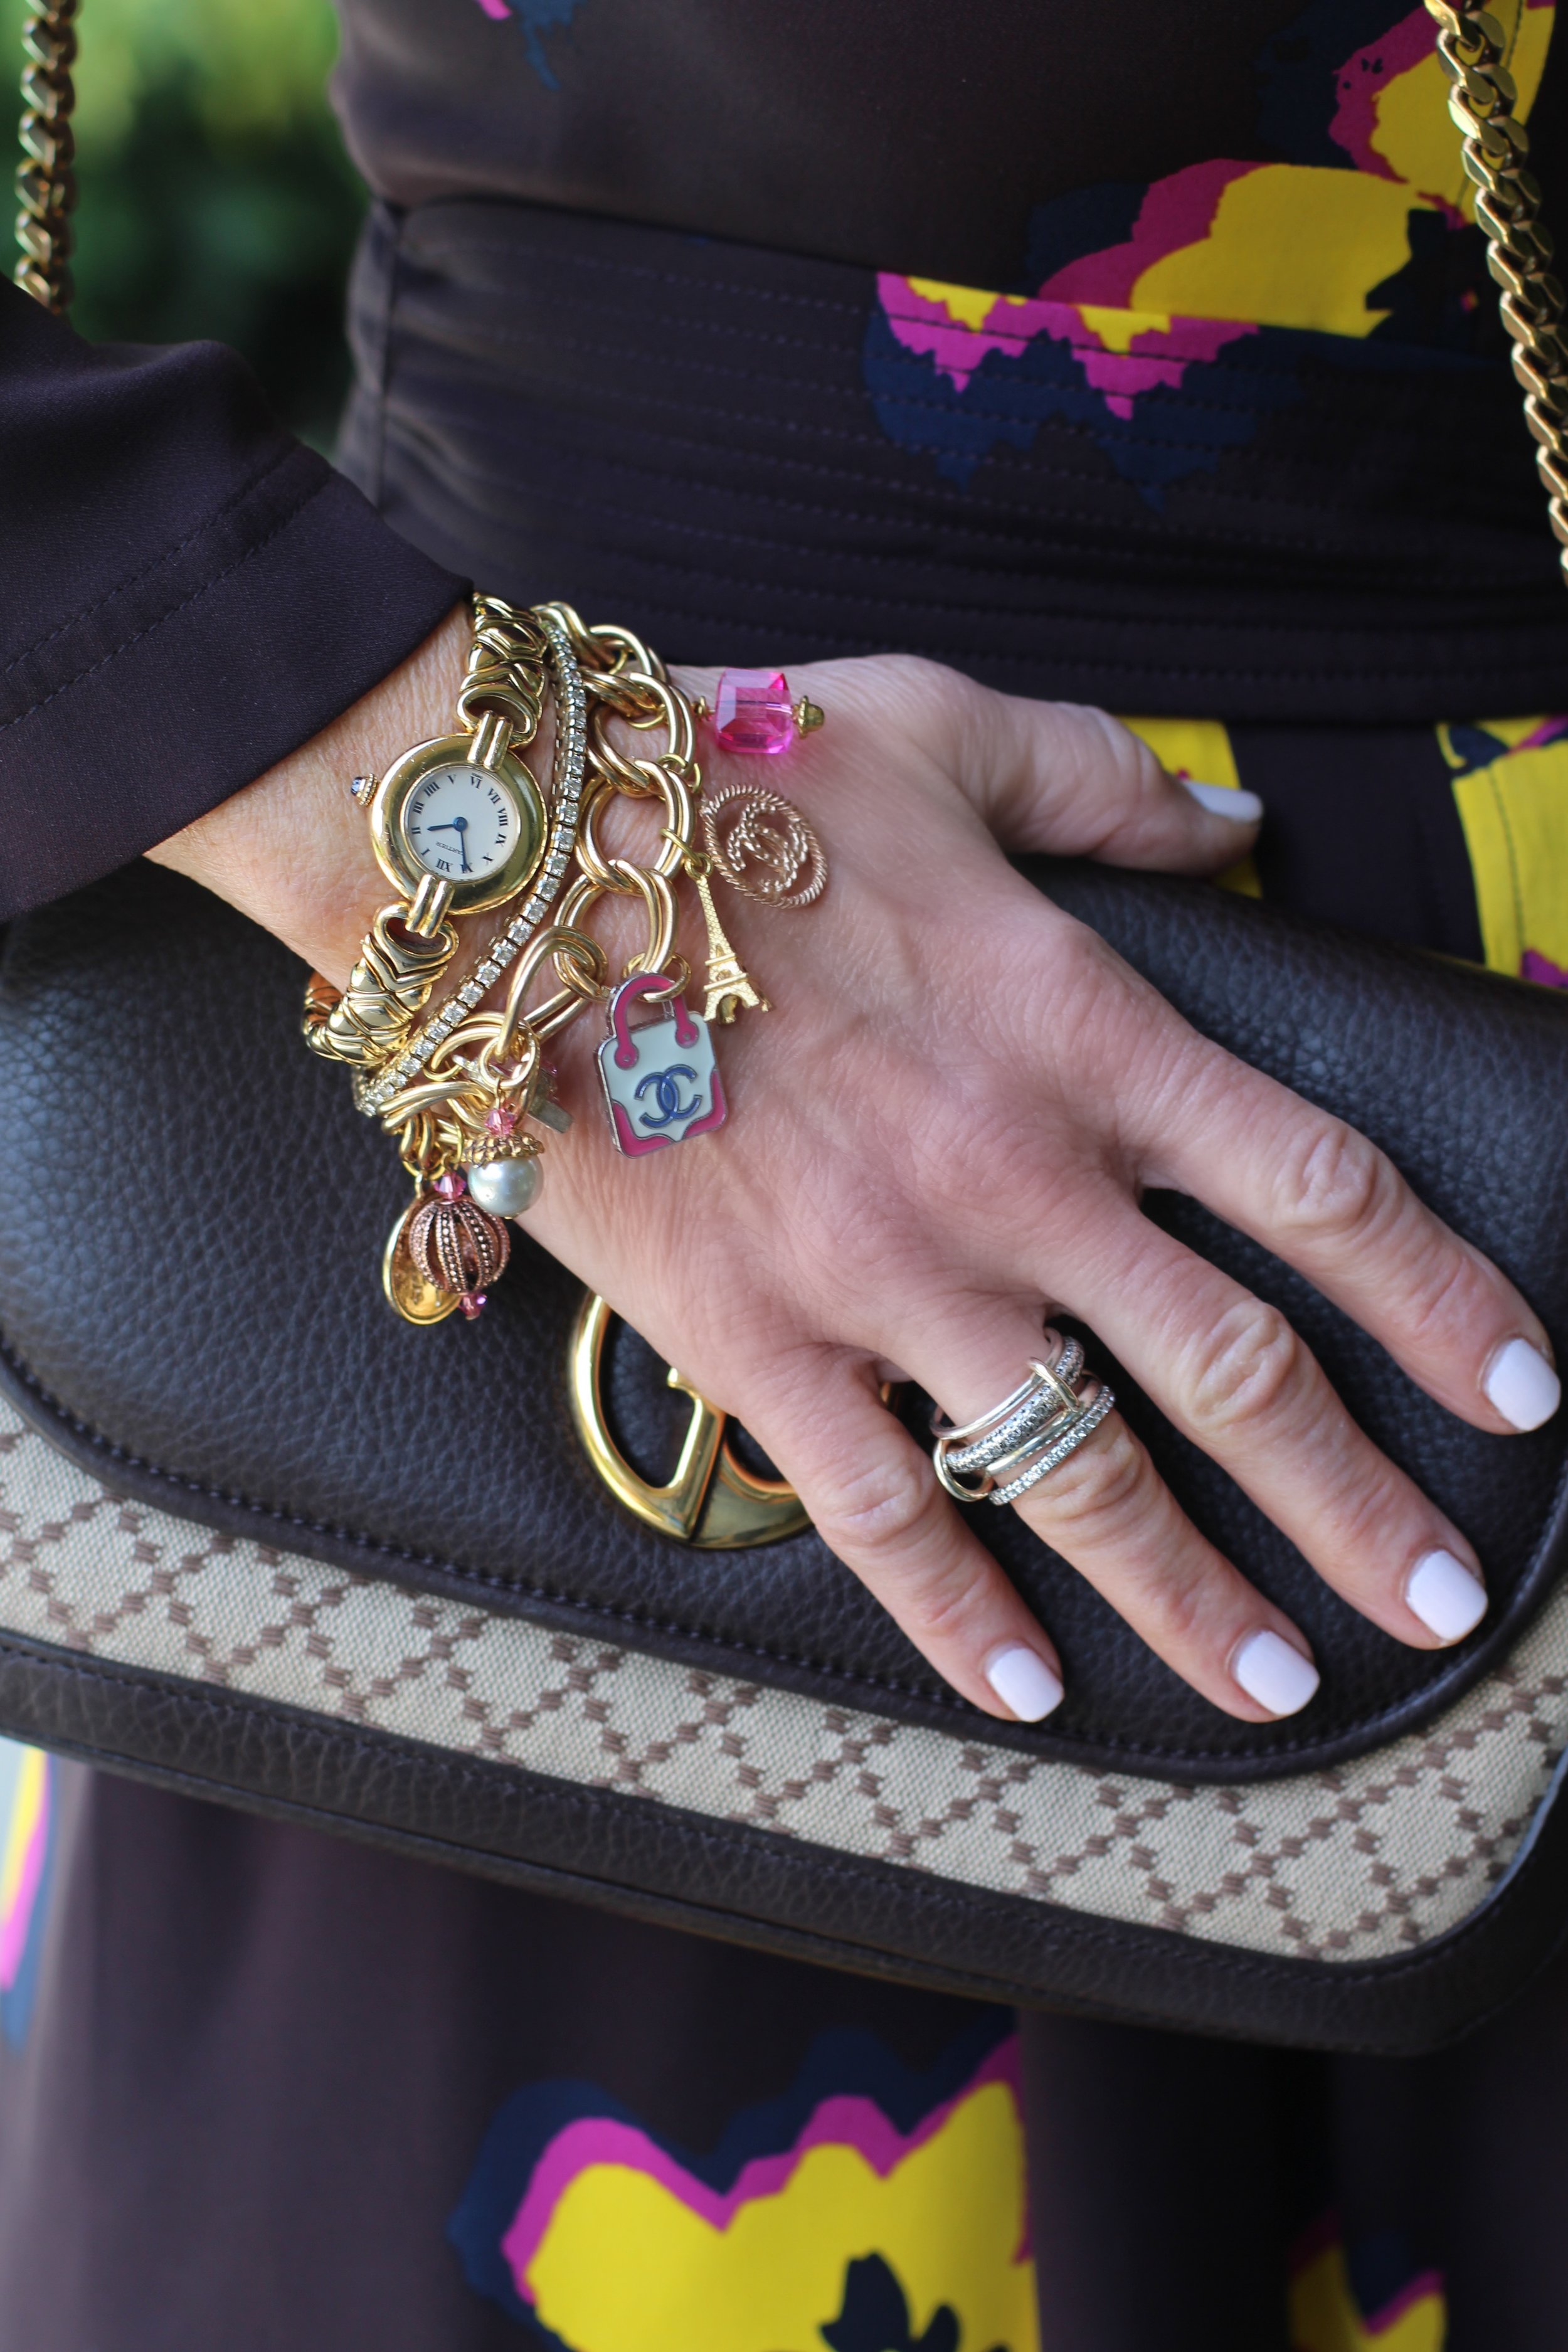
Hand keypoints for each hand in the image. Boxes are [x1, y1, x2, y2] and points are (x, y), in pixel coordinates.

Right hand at [149, 611, 1559, 1727]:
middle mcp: (1014, 1176)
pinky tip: (1028, 1691)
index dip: (1442, 1299)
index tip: (1523, 1386)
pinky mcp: (756, 1342)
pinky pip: (877, 1510)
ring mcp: (885, 1276)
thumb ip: (1111, 784)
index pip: (1321, 1191)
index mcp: (1083, 1030)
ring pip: (1078, 1472)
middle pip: (1236, 1371)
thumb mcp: (944, 731)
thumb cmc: (727, 779)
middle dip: (1356, 1500)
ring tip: (1279, 1682)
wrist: (510, 867)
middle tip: (1437, 1598)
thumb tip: (1239, 822)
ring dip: (1193, 1594)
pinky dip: (958, 1614)